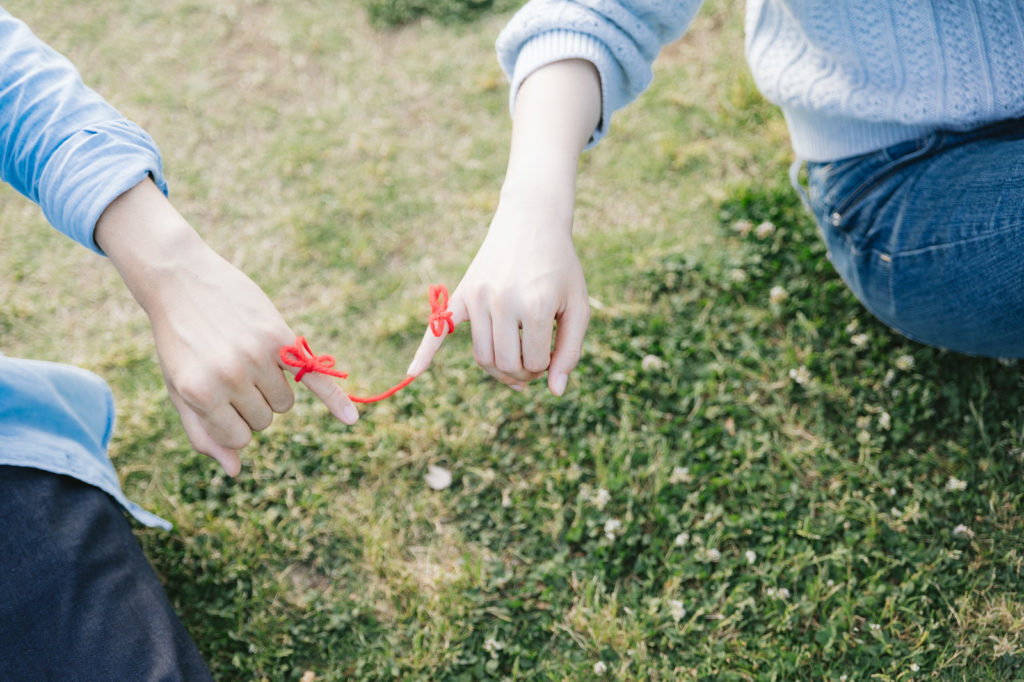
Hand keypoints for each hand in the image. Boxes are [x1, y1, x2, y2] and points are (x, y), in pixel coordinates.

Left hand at [95, 179, 357, 475]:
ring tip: (249, 359)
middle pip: (265, 419)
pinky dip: (335, 399)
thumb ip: (202, 432)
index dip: (233, 422)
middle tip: (230, 371)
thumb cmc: (178, 340)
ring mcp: (257, 356)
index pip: (239, 437)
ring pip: (284, 402)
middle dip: (252, 404)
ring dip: (273, 389)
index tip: (219, 398)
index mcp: (201, 393)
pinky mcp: (280, 337)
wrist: (180, 279)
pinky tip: (351, 418)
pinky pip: (313, 376)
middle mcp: (231, 377)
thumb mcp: (179, 388)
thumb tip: (235, 471)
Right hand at [407, 188, 589, 394]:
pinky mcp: (462, 292)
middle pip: (505, 364)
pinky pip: (439, 328)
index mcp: (535, 306)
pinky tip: (412, 373)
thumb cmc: (560, 267)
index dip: (545, 368)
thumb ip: (571, 350)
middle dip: (522, 373)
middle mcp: (502, 301)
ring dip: (499, 370)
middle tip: (534, 364)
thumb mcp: (577, 306)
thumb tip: (555, 392)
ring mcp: (478, 296)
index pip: (533, 363)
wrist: (531, 222)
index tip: (552, 356)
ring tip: (516, 362)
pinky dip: (424, 352)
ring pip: (482, 356)